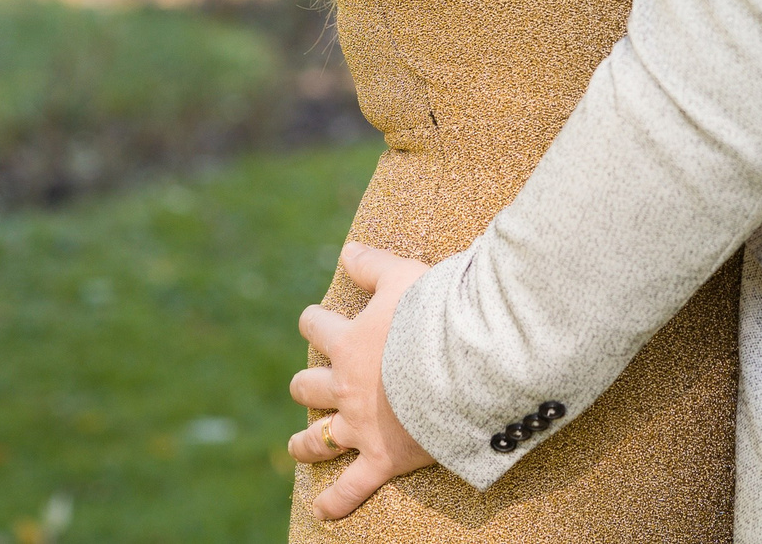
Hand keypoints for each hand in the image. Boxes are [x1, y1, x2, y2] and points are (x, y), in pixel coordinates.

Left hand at [287, 244, 434, 520]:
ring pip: (317, 438)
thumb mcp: (405, 274)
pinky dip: (335, 501)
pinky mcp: (381, 458)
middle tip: (308, 384)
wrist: (464, 362)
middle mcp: (346, 385)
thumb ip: (373, 264)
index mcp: (350, 341)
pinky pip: (351, 487)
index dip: (314, 322)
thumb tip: (346, 251)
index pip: (317, 327)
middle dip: (306, 384)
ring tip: (296, 446)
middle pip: (308, 386)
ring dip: (304, 443)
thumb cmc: (439, 313)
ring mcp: (360, 425)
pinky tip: (322, 511)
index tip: (314, 321)